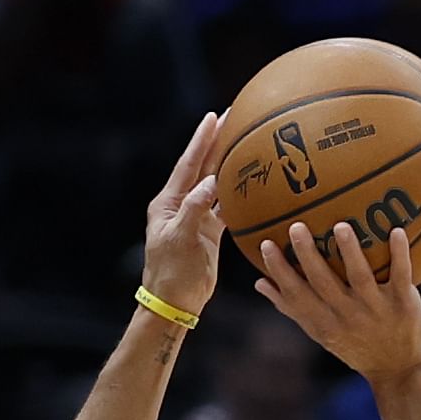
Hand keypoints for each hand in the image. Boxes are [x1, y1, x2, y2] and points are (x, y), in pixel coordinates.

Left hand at [139, 111, 226, 319]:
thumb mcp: (180, 238)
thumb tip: (211, 181)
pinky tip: (252, 180)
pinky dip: (238, 192)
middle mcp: (182, 204)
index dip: (201, 140)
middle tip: (233, 118)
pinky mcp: (210, 231)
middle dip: (217, 143)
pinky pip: (226, 205)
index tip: (213, 117)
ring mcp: (197, 217)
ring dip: (228, 163)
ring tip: (245, 141)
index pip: (188, 165)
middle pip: (202, 167)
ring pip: (215, 183)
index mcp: (168, 203)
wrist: (175, 302)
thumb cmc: (172, 272)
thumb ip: (195, 208)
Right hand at [252, 221, 420, 386]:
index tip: (266, 245)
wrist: (402, 371)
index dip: (280, 271)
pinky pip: (402, 275)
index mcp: (325, 322)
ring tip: (340, 226)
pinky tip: (396, 231)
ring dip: (350, 251)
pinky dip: (400, 254)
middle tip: (296, 227)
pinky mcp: (404, 304)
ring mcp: (377, 309)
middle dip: (308, 256)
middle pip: (324, 282)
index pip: (297, 295)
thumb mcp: (322, 333)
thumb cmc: (356, 346)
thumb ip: (293, 308)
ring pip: (360, 277)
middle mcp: (348, 315)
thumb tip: (260, 283)